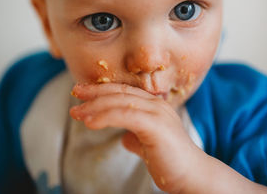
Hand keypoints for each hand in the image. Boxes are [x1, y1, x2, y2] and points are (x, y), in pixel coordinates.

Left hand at [69, 83, 204, 192]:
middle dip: (95, 92)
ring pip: (120, 102)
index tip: (83, 92)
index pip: (124, 91)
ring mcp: (157, 112)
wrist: (191, 175)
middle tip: (75, 93)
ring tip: (77, 112)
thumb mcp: (149, 144)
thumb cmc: (171, 161)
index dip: (102, 90)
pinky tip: (90, 123)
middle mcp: (156, 104)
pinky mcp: (155, 125)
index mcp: (155, 106)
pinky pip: (125, 116)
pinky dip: (105, 117)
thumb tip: (125, 138)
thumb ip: (137, 137)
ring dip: (95, 106)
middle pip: (120, 92)